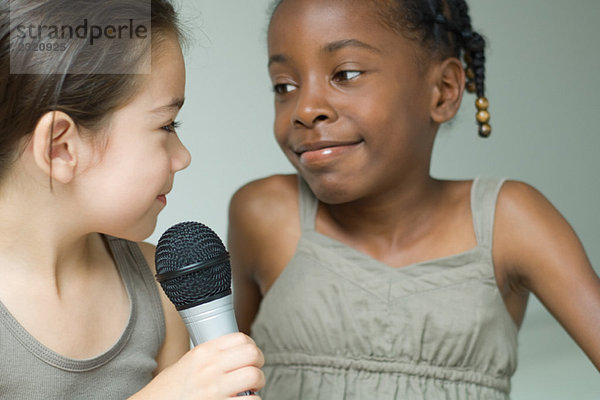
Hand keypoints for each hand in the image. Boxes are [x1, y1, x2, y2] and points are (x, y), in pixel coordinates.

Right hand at [130, 332, 264, 398]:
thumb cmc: (167, 392)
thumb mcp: (186, 364)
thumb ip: (210, 357)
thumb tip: (236, 355)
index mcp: (203, 353)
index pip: (240, 338)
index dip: (251, 348)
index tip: (251, 357)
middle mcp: (209, 368)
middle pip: (252, 355)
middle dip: (258, 365)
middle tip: (254, 374)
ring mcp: (214, 389)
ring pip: (254, 377)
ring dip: (257, 386)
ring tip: (249, 391)